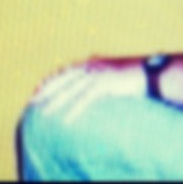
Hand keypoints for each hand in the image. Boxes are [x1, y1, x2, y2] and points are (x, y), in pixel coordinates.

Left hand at [31, 57, 146, 123]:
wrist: (149, 75)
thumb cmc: (131, 75)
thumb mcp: (110, 72)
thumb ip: (98, 73)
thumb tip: (90, 76)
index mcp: (91, 63)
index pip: (65, 71)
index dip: (51, 80)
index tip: (38, 89)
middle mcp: (92, 67)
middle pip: (64, 79)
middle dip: (47, 90)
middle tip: (33, 100)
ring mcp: (98, 75)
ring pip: (71, 90)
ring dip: (57, 102)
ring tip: (44, 113)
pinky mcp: (105, 84)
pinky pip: (86, 99)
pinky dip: (75, 110)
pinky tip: (66, 120)